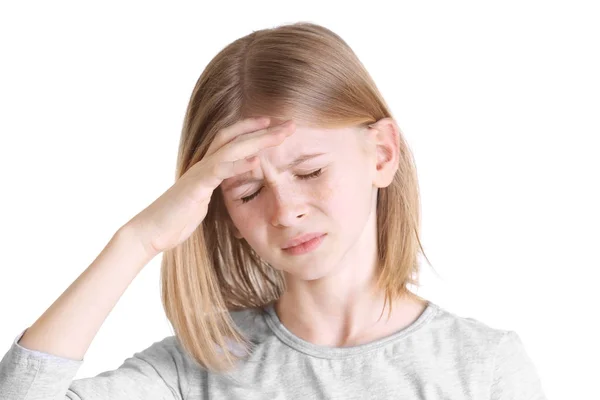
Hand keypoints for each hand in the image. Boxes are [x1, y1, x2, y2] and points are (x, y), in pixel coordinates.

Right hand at [126, 118, 294, 257]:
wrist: (151, 231)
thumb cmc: (177, 218)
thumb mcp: (205, 201)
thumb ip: (219, 190)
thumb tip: (235, 187)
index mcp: (208, 166)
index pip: (233, 140)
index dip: (255, 130)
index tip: (278, 125)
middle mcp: (204, 164)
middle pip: (237, 137)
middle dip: (265, 129)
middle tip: (291, 123)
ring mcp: (199, 173)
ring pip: (231, 148)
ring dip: (258, 140)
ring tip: (280, 135)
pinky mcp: (196, 187)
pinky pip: (219, 171)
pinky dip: (238, 165)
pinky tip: (256, 161)